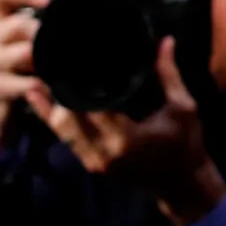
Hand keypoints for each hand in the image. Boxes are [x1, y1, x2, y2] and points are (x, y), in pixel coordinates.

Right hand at [0, 0, 54, 161]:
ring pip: (15, 52)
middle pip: (13, 24)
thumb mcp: (33, 46)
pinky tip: (45, 88)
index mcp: (1, 23)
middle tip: (56, 42)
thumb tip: (80, 6)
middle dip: (39, 31)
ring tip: (51, 67)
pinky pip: (15, 83)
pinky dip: (34, 85)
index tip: (47, 1)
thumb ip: (46, 27)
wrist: (1, 113)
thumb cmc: (22, 72)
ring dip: (38, 59)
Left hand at [24, 37, 225, 225]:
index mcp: (124, 138)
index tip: (71, 55)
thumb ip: (168, 74)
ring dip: (50, 102)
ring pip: (59, 127)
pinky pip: (64, 138)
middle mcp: (103, 152)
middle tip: (53, 58)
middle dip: (59, 88)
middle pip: (66, 115)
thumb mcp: (182, 108)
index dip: (75, 80)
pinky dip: (51, 118)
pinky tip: (39, 97)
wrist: (183, 185)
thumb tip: (165, 40)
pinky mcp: (91, 164)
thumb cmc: (186, 145)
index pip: (88, 103)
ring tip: (45, 72)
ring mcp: (94, 161)